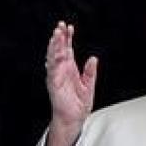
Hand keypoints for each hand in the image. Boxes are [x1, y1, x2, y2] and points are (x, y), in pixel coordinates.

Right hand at [41, 21, 97, 145]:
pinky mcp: (54, 84)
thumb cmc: (79, 104)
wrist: (74, 118)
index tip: (69, 27)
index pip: (67, 49)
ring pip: (53, 58)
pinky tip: (54, 53)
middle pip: (59, 50)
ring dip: (54, 46)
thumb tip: (93, 58)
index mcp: (70, 68)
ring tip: (56, 35)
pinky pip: (52, 71)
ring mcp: (57, 76)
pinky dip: (53, 62)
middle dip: (59, 38)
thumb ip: (90, 72)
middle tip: (60, 26)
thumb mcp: (89, 86)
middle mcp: (62, 70)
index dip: (67, 38)